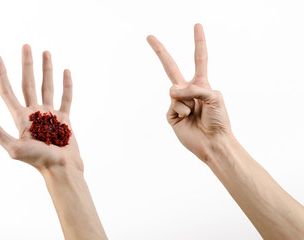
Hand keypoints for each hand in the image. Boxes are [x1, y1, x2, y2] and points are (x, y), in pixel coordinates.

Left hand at [0, 44, 82, 172]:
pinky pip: (66, 98)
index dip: (1, 73)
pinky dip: (67, 85)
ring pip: (47, 86)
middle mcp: (34, 113)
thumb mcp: (15, 149)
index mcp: (21, 118)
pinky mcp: (65, 118)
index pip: (8, 91)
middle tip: (26, 46)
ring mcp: (50, 114)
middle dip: (26, 64)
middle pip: (28, 83)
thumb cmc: (40, 161)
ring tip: (46, 53)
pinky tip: (66, 72)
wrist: (62, 169)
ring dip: (46, 69)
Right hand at [147, 24, 231, 161]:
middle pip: (171, 67)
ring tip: (195, 113)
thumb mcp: (213, 96)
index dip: (198, 42)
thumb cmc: (219, 120)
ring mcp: (178, 102)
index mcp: (201, 83)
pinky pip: (172, 106)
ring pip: (174, 91)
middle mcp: (188, 90)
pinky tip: (187, 119)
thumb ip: (194, 88)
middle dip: (160, 52)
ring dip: (187, 102)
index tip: (197, 25)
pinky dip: (181, 112)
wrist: (213, 142)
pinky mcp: (171, 115)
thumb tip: (172, 91)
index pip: (199, 58)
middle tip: (149, 37)